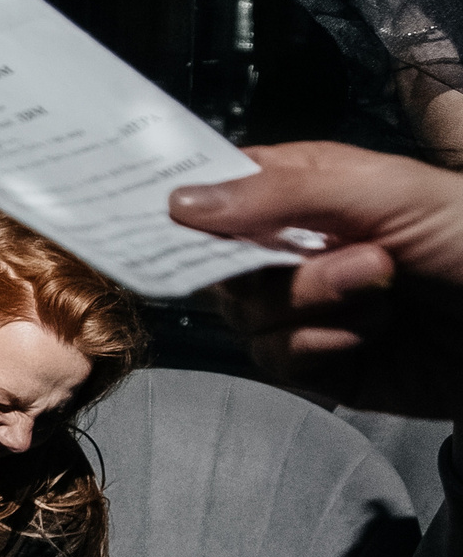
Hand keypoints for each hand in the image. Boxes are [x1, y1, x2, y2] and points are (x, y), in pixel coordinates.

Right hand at [169, 140, 462, 414]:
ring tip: (384, 297)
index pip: (220, 194)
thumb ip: (280, 192)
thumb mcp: (383, 191)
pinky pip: (278, 361)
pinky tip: (371, 336)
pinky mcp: (323, 365)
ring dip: (314, 308)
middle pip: (224, 267)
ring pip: (247, 319)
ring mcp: (308, 310)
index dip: (192, 209)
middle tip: (367, 262)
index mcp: (305, 190)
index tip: (173, 221)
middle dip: (286, 271)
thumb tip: (179, 204)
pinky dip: (319, 349)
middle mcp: (296, 248)